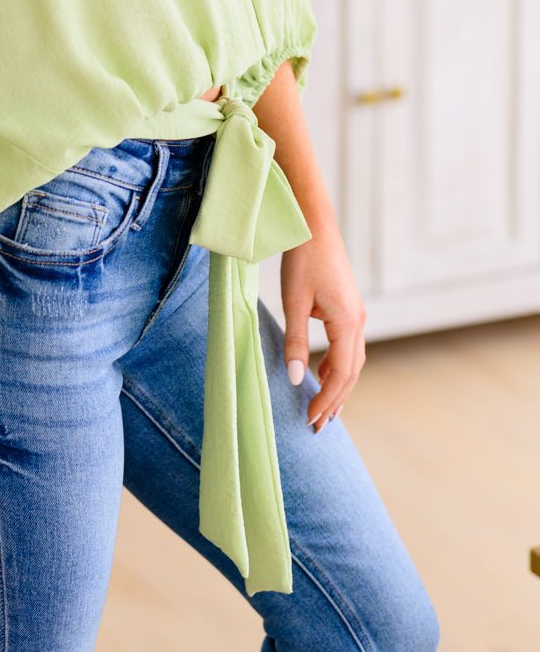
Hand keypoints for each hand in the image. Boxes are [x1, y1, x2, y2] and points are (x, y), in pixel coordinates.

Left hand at [280, 222, 365, 433]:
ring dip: (339, 385)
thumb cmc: (303, 260)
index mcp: (347, 322)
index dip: (326, 400)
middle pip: (351, 372)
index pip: (340, 374)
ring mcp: (355, 314)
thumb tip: (297, 380)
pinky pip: (348, 346)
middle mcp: (357, 321)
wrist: (313, 226)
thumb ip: (296, 341)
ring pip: (352, 360)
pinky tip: (322, 374)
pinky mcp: (348, 308)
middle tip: (319, 426)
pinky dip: (338, 366)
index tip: (311, 421)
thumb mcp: (293, 301)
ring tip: (324, 409)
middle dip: (336, 400)